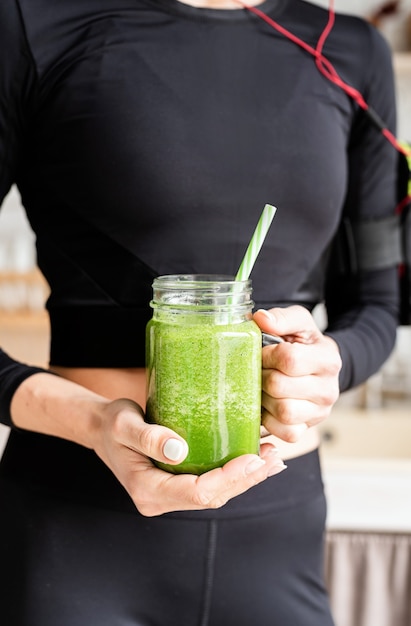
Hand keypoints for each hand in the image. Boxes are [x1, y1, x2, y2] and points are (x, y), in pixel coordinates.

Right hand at [93, 398, 286, 516]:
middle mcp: (160, 500)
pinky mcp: (178, 484)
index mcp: (147, 491)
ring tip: (273, 457)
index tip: (252, 458)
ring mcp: (169, 495)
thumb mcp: (123, 423)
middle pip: (211, 497)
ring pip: (215, 493)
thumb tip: (179, 450)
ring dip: (245, 477)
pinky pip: (210, 484)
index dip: (227, 478)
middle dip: (245, 479)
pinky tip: (255, 457)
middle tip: (273, 457)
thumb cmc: (111, 423)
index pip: (196, 493)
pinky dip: (234, 472)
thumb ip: (147, 436)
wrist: (101, 430)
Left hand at [253, 306, 341, 442]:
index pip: (289, 358)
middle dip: (262, 376)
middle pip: (279, 386)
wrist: (319, 367)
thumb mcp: (299, 323)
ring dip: (264, 399)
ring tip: (263, 388)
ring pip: (283, 412)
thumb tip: (260, 319)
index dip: (267, 354)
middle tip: (259, 371)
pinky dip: (271, 422)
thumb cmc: (305, 344)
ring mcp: (320, 412)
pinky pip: (286, 433)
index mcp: (328, 359)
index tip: (263, 352)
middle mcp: (328, 389)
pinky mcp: (308, 428)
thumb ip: (281, 317)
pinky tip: (268, 406)